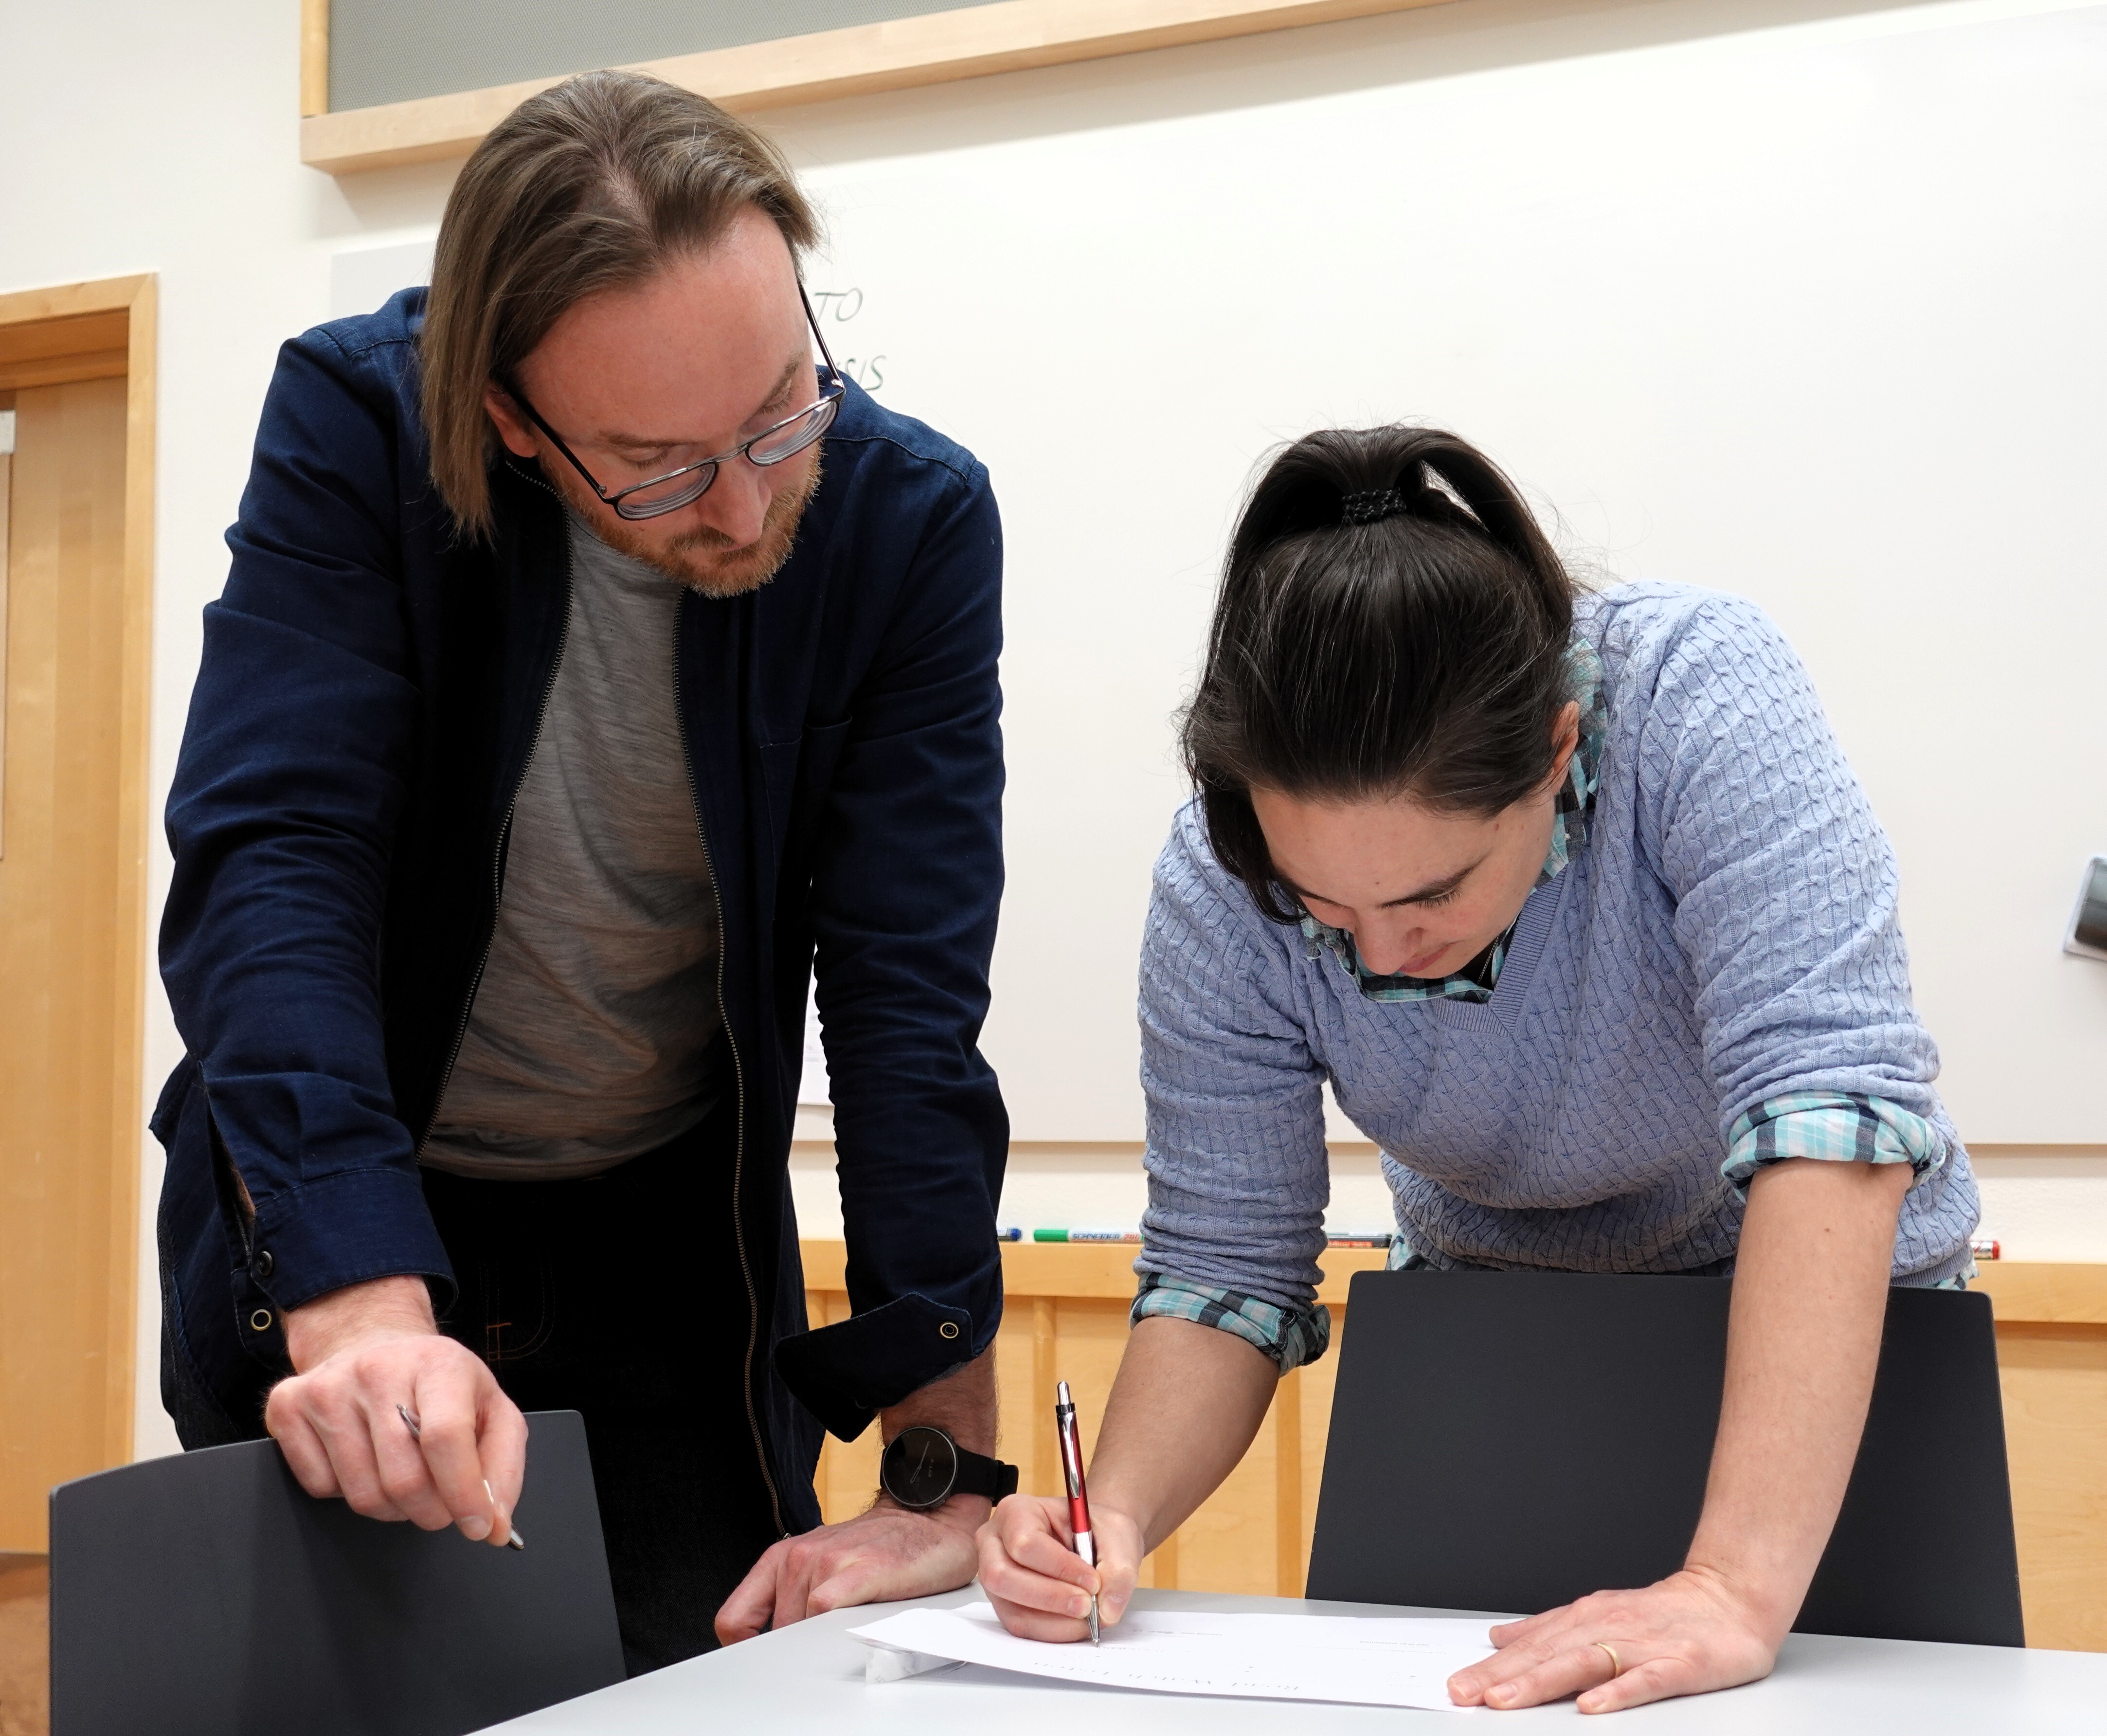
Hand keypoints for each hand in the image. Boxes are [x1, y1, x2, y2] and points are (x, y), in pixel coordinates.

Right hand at [266, 1275, 527, 1547]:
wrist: (374, 1347)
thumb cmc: (436, 1383)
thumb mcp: (490, 1409)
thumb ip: (502, 1467)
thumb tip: (493, 1526)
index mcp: (438, 1363)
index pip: (446, 1438)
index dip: (463, 1493)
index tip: (477, 1525)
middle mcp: (377, 1369)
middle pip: (404, 1479)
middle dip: (431, 1511)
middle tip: (440, 1505)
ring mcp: (327, 1387)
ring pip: (363, 1495)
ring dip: (392, 1509)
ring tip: (405, 1477)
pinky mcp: (287, 1407)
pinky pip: (320, 1488)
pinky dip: (347, 1493)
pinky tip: (363, 1460)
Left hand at [714, 1496, 984, 1642]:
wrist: (929, 1519)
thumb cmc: (877, 1548)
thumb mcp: (821, 1567)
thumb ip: (791, 1599)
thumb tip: (769, 1649)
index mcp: (782, 1557)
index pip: (732, 1620)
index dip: (743, 1651)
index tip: (764, 1664)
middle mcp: (799, 1556)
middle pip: (774, 1633)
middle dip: (795, 1647)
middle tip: (825, 1642)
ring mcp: (828, 1561)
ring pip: (799, 1627)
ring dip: (820, 1641)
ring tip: (849, 1625)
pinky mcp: (861, 1571)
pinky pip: (825, 1613)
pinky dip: (835, 1631)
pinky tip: (856, 1624)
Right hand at [977, 1493, 1143, 1640]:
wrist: (1096, 1543)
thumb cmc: (1098, 1530)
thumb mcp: (1117, 1534)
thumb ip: (1119, 1570)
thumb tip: (1106, 1611)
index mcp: (1016, 1511)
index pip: (1025, 1543)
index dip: (1060, 1567)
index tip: (1093, 1580)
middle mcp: (995, 1543)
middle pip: (1003, 1577)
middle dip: (1051, 1597)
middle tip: (1088, 1605)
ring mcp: (995, 1577)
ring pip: (1012, 1610)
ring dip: (1055, 1622)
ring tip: (1087, 1616)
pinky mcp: (1005, 1605)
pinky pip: (1021, 1627)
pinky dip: (1053, 1631)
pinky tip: (1075, 1622)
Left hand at [1445, 1566, 1781, 1713]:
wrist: (1730, 1598)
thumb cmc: (1663, 1614)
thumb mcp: (1598, 1615)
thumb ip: (1550, 1630)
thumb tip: (1501, 1638)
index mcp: (1585, 1619)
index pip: (1529, 1647)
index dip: (1491, 1666)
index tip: (1457, 1684)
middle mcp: (1606, 1628)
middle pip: (1546, 1655)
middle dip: (1501, 1676)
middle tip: (1464, 1693)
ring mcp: (1642, 1646)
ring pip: (1583, 1665)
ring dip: (1541, 1682)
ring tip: (1506, 1699)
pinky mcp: (1680, 1664)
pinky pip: (1645, 1681)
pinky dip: (1617, 1692)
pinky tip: (1592, 1705)